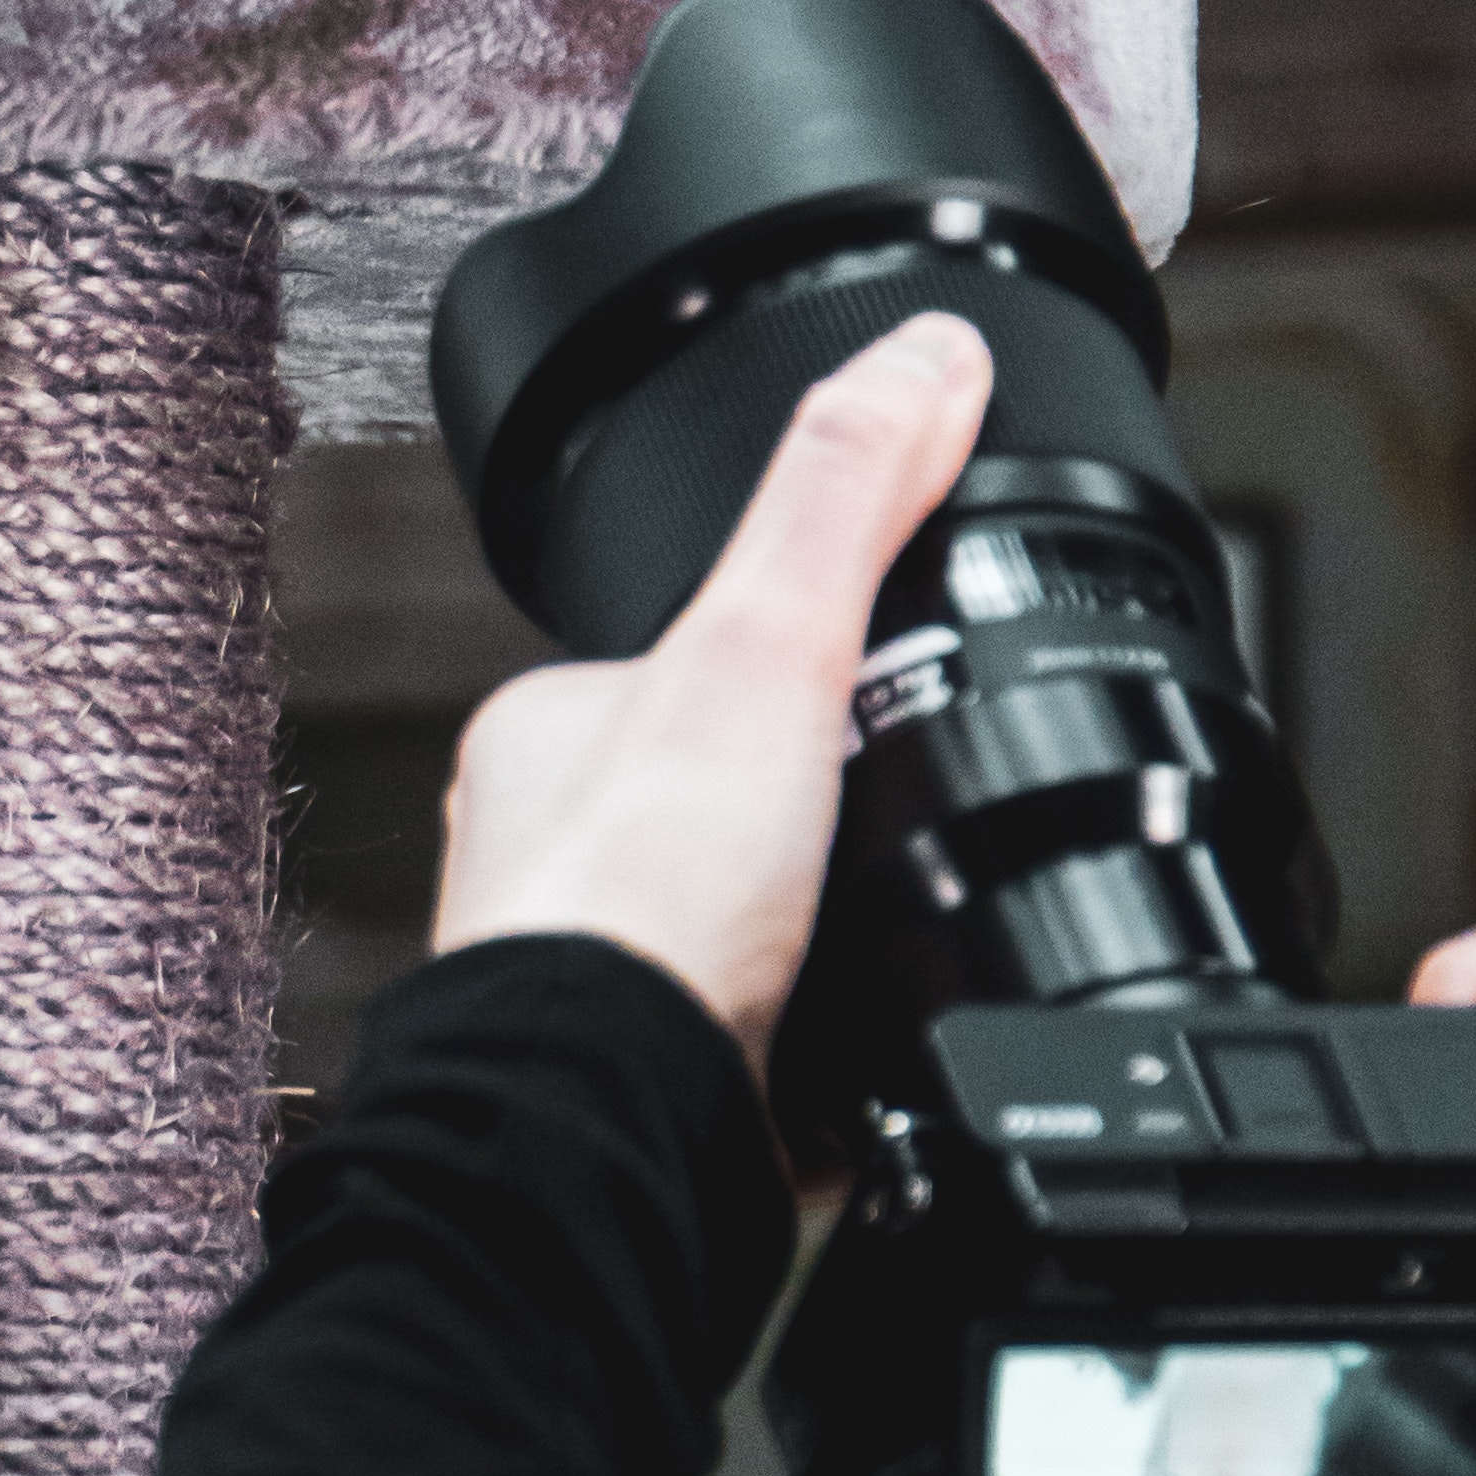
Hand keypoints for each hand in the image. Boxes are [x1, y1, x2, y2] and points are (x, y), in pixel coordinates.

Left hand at [429, 312, 992, 1067]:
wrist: (618, 1121)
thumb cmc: (636, 899)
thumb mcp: (770, 637)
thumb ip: (846, 491)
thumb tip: (928, 353)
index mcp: (546, 733)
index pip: (681, 659)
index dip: (783, 659)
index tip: (860, 673)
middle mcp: (552, 861)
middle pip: (725, 799)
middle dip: (818, 818)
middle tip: (899, 823)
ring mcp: (605, 985)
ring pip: (750, 933)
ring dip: (830, 943)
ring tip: (904, 936)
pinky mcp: (671, 1090)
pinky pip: (781, 1054)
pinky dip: (842, 1056)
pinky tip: (888, 1049)